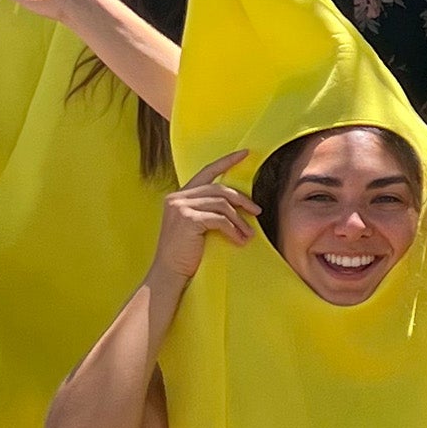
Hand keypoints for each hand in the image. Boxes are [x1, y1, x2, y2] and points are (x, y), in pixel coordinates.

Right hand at [150, 152, 256, 281]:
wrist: (169, 274)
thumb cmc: (186, 254)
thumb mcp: (196, 226)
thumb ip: (208, 210)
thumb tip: (239, 204)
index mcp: (179, 196)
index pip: (207, 171)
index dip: (227, 161)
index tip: (246, 153)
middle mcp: (177, 197)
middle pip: (219, 188)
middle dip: (242, 199)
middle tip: (257, 211)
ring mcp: (180, 207)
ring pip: (221, 204)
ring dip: (239, 220)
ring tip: (248, 234)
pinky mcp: (187, 219)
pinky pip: (219, 219)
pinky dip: (233, 230)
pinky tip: (240, 241)